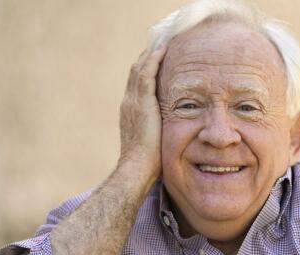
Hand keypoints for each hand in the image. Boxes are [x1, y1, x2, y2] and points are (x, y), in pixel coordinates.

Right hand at [118, 43, 166, 178]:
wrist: (136, 168)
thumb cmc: (148, 164)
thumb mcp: (153, 143)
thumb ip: (159, 132)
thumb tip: (171, 135)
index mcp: (131, 112)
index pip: (138, 84)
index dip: (146, 70)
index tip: (157, 61)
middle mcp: (129, 103)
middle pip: (137, 71)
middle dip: (148, 57)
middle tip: (161, 45)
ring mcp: (133, 100)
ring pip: (140, 68)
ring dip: (151, 53)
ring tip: (163, 42)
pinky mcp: (141, 101)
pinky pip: (147, 72)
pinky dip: (154, 59)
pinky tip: (164, 49)